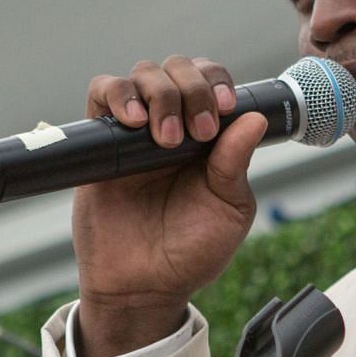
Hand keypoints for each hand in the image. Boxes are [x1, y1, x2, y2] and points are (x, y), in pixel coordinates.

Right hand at [71, 56, 265, 356]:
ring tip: (163, 137)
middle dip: (191, 88)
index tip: (224, 108)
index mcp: (208, 137)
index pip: (212, 82)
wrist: (143, 286)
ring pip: (142, 75)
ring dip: (158, 93)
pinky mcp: (100, 143)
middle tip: (197, 131)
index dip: (218, 83)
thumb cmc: (191, 252)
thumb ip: (236, 164)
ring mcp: (135, 131)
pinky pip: (100, 94)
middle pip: (177, 69)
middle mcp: (172, 125)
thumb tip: (255, 118)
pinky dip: (116, 94)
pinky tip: (132, 121)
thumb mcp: (228, 210)